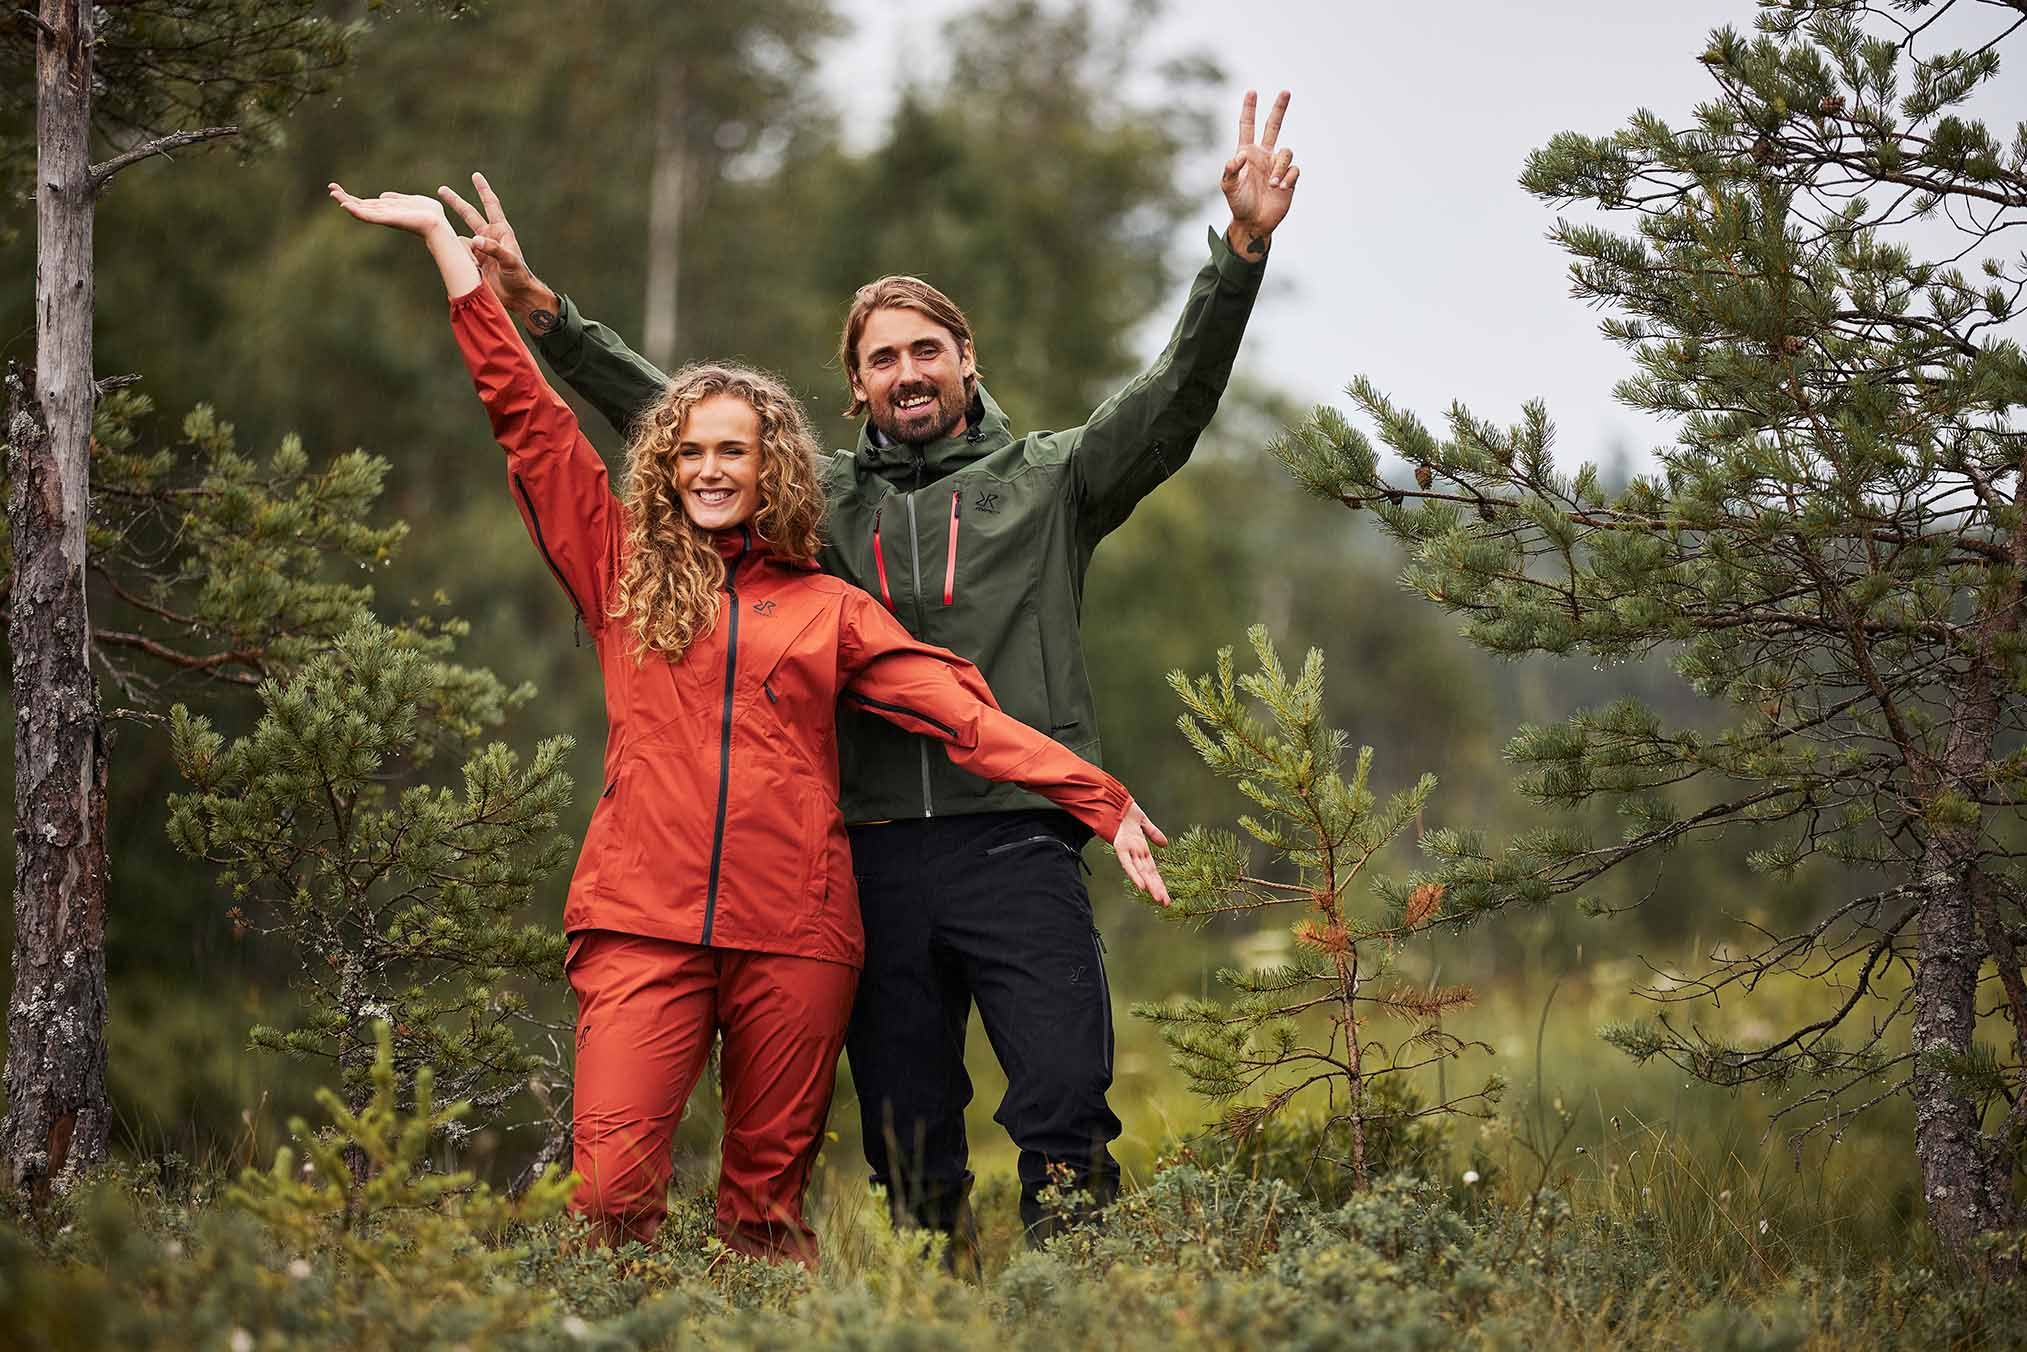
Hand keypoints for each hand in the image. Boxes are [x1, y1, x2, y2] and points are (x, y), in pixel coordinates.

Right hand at [327, 182, 451, 236]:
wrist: (438, 223)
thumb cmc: (429, 213)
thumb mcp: (410, 200)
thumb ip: (396, 198)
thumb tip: (381, 196)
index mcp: (387, 209)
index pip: (365, 203)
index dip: (351, 197)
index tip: (336, 188)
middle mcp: (383, 214)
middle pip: (360, 206)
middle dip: (345, 198)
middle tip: (330, 188)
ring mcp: (384, 217)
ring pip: (361, 210)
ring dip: (346, 202)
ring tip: (333, 194)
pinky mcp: (388, 220)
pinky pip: (369, 216)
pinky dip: (357, 212)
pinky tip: (345, 206)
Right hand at [437, 172, 558, 327]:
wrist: (517, 297)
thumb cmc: (520, 277)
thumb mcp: (510, 261)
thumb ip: (494, 249)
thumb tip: (474, 239)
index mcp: (500, 231)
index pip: (491, 205)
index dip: (483, 190)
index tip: (476, 175)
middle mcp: (488, 237)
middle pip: (469, 214)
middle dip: (455, 202)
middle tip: (441, 189)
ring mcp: (480, 249)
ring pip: (459, 235)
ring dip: (450, 232)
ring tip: (447, 234)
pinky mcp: (473, 261)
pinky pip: (459, 252)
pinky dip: (454, 252)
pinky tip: (453, 257)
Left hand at [1111, 799, 1170, 906]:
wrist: (1112, 800)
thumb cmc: (1125, 811)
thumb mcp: (1143, 822)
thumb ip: (1153, 833)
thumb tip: (1165, 844)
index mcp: (1141, 849)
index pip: (1152, 870)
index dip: (1159, 883)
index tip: (1165, 896)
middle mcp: (1135, 852)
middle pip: (1148, 874)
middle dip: (1157, 888)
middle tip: (1166, 903)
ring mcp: (1128, 850)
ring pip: (1141, 872)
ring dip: (1150, 885)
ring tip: (1158, 898)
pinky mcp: (1120, 846)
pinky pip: (1128, 863)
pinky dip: (1134, 874)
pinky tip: (1141, 886)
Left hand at [1221, 90, 1297, 258]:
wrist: (1254, 222)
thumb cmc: (1238, 203)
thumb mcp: (1228, 187)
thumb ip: (1230, 171)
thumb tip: (1239, 155)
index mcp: (1248, 153)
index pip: (1248, 126)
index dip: (1249, 110)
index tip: (1251, 92)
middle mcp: (1264, 155)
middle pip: (1274, 126)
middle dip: (1279, 109)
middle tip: (1286, 91)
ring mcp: (1277, 165)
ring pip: (1286, 152)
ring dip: (1280, 167)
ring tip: (1272, 184)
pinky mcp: (1289, 178)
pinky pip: (1294, 169)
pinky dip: (1287, 178)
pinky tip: (1279, 189)